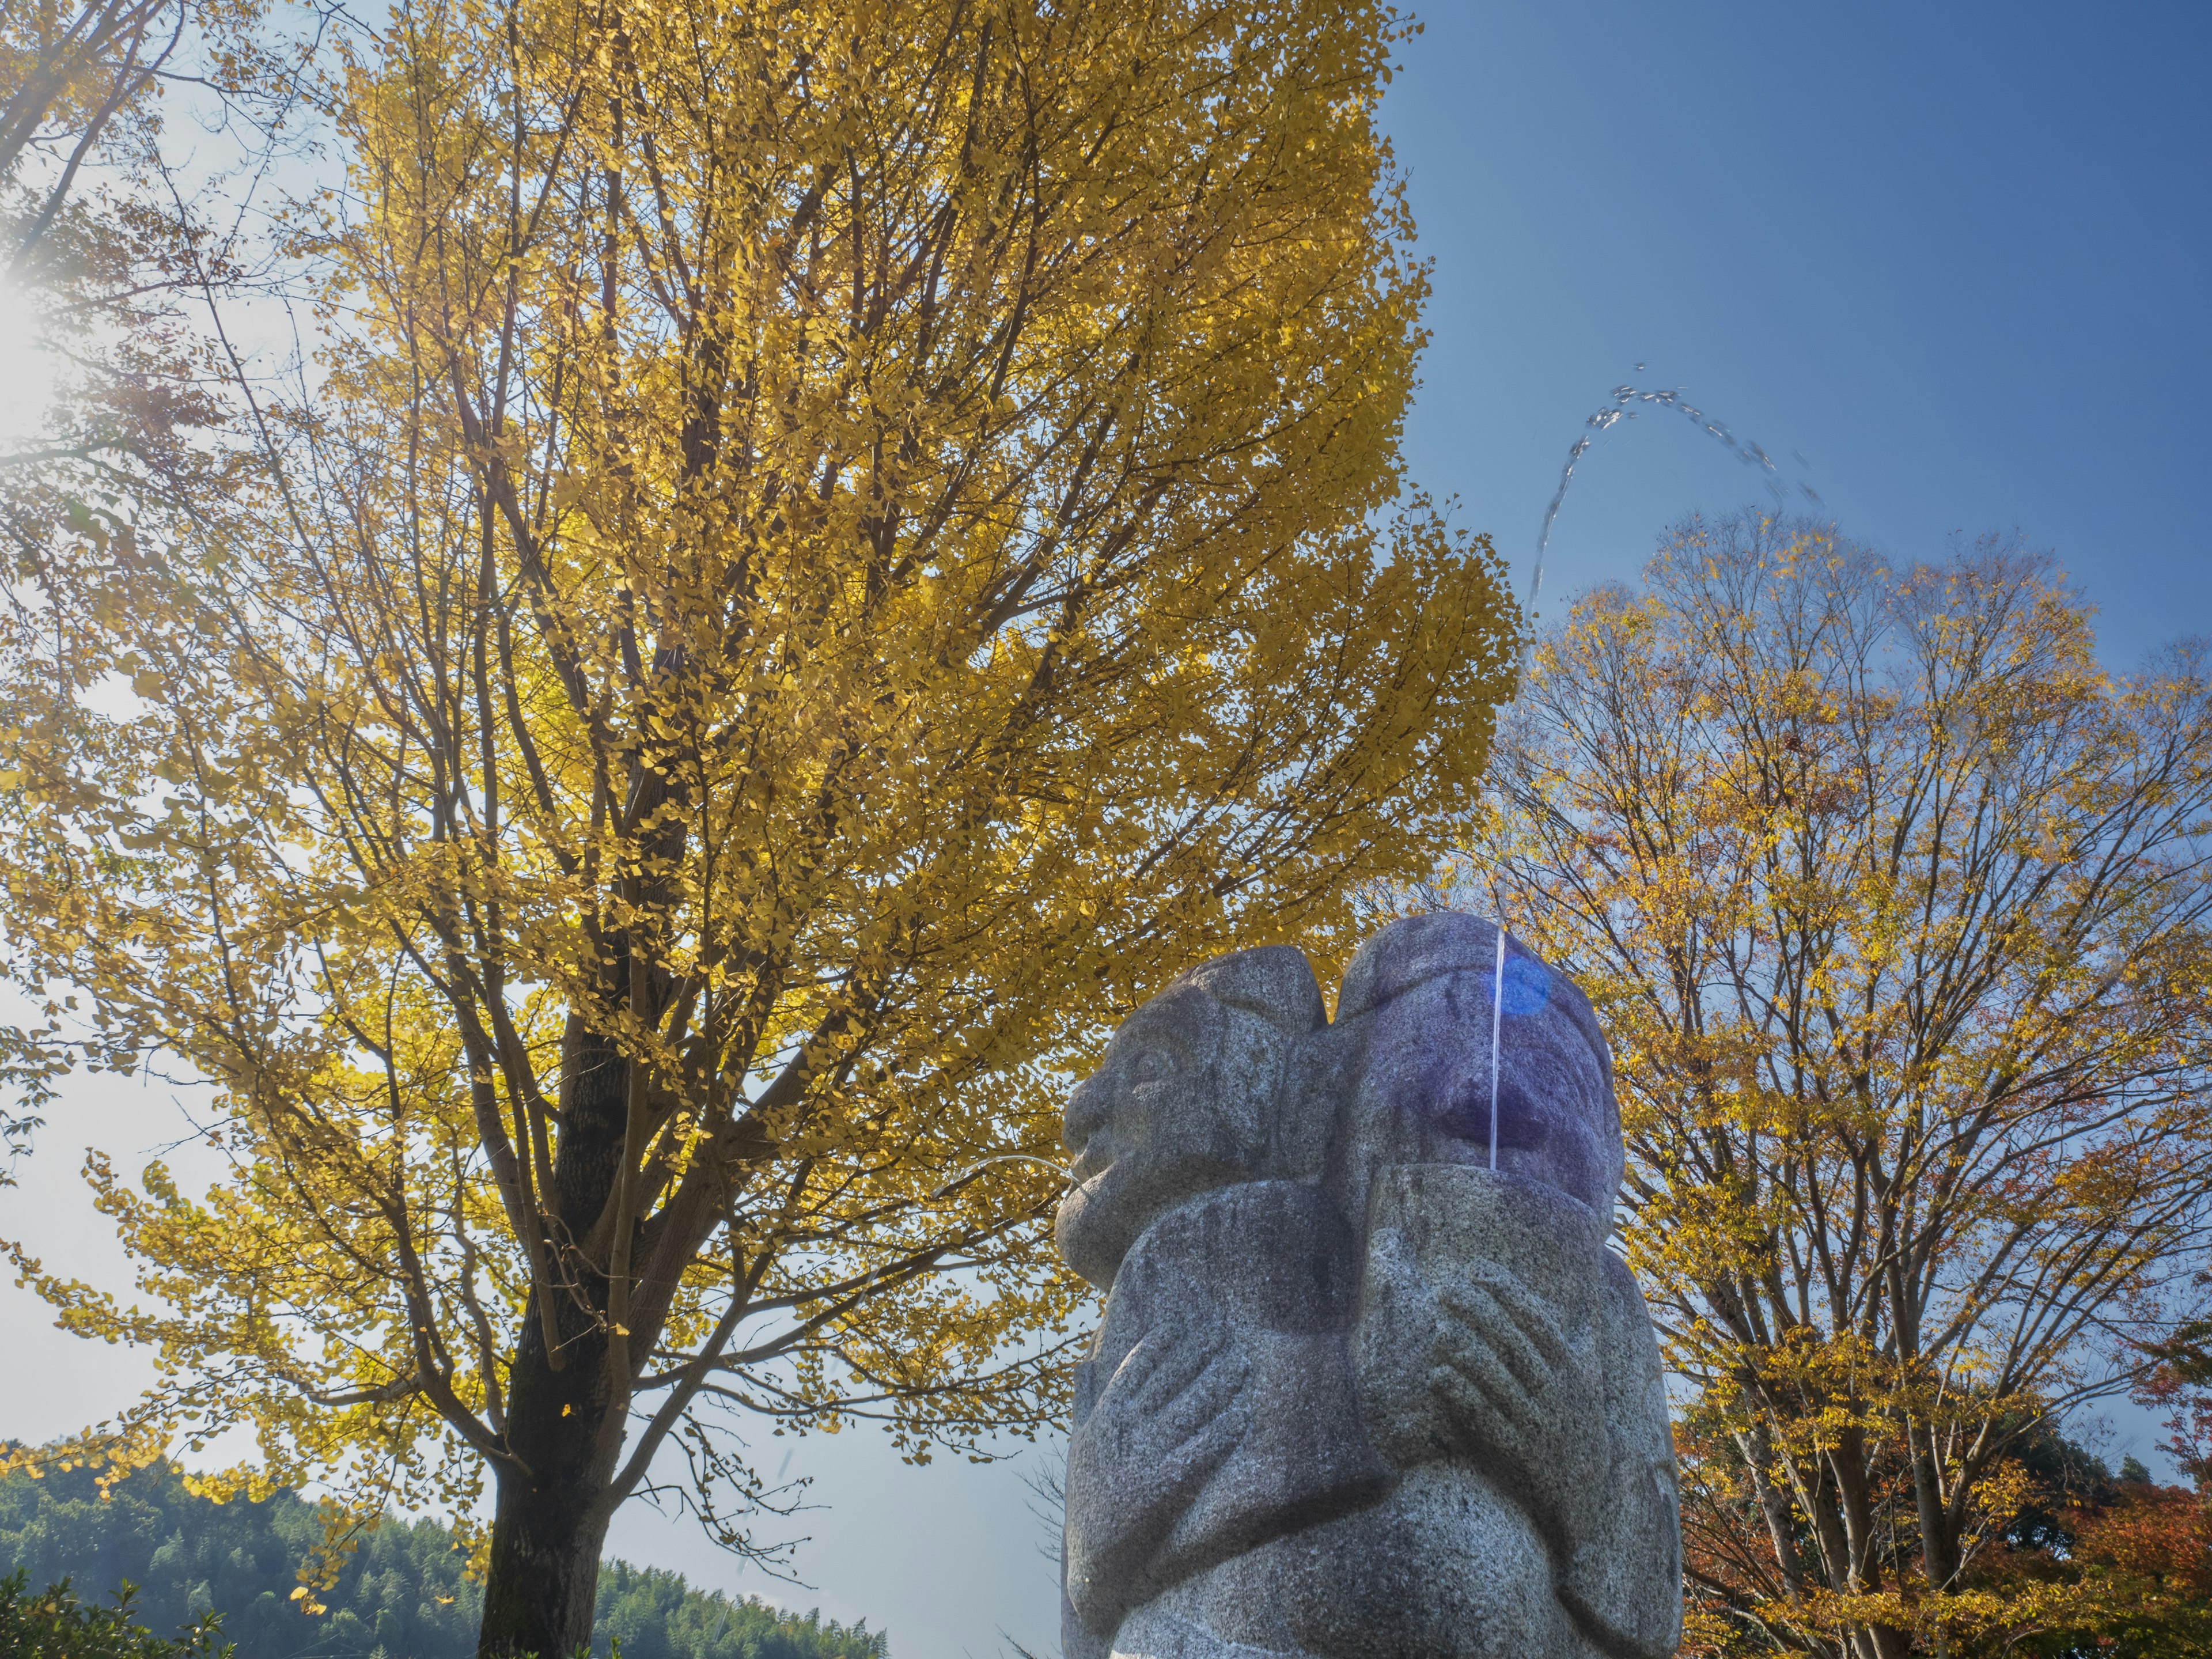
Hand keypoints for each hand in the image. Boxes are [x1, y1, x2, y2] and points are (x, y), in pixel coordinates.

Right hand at [1065, 1313, 1249, 1631]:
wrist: (1096, 1558)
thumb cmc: (1088, 1496)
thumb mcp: (1079, 1443)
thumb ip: (1083, 1400)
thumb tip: (1082, 1361)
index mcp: (1104, 1418)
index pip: (1135, 1369)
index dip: (1160, 1344)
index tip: (1181, 1324)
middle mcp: (1125, 1431)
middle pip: (1170, 1381)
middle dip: (1198, 1355)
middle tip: (1224, 1333)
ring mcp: (1146, 1456)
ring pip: (1189, 1408)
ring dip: (1218, 1383)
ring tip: (1241, 1363)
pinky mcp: (1166, 1485)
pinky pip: (1202, 1448)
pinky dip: (1224, 1429)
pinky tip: (1243, 1413)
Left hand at [1427, 1260, 1604, 1550]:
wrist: (1589, 1500)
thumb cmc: (1580, 1428)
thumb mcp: (1589, 1384)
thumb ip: (1582, 1343)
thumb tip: (1587, 1302)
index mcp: (1573, 1371)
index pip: (1538, 1320)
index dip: (1507, 1290)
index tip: (1475, 1268)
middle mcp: (1558, 1394)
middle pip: (1514, 1342)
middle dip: (1478, 1310)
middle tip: (1444, 1289)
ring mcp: (1539, 1424)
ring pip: (1499, 1378)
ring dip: (1466, 1349)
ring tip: (1437, 1326)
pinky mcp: (1520, 1454)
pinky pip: (1487, 1420)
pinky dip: (1461, 1396)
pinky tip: (1437, 1375)